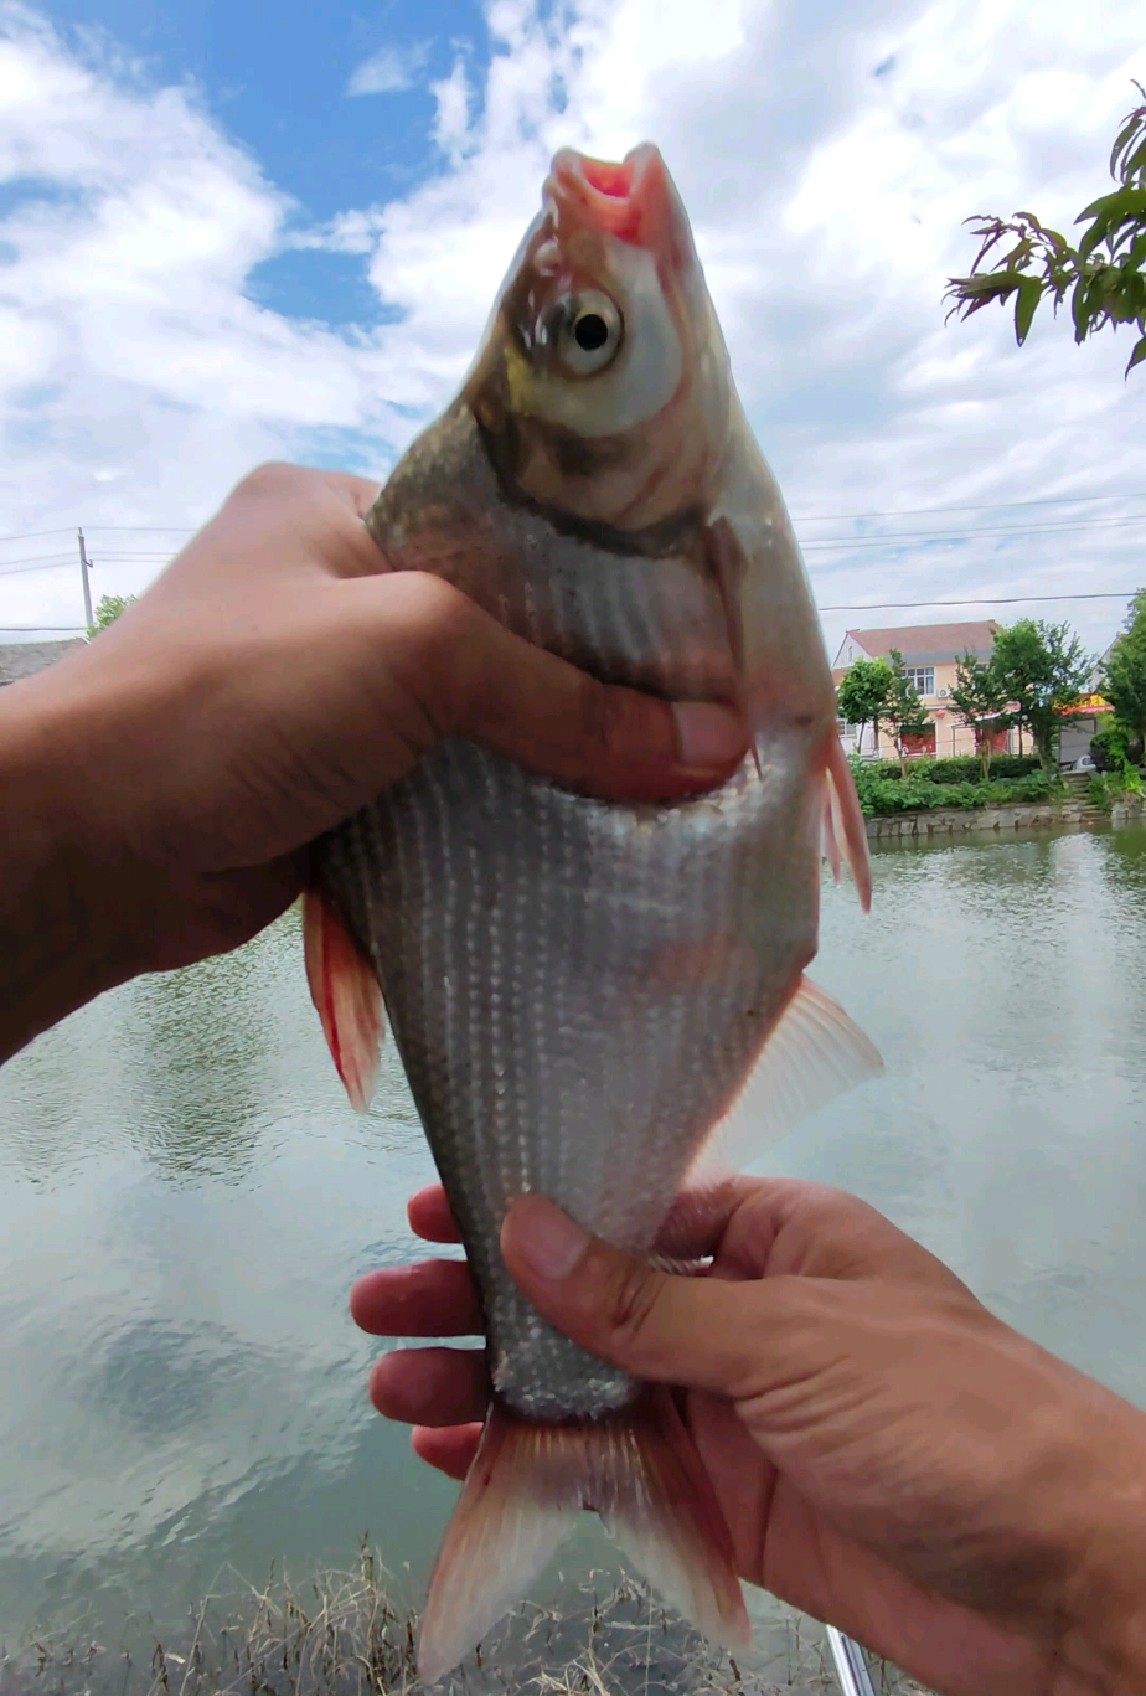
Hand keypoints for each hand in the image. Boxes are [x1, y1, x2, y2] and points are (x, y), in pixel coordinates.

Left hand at [0, 464, 743, 1057]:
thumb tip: (712, 749)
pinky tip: (594, 847)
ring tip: (677, 796)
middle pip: (507, 635)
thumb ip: (565, 697)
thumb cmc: (233, 700)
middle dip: (595, 689)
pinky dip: (509, 825)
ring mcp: (334, 700)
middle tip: (709, 728)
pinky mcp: (335, 792)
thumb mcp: (414, 653)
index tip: (708, 636)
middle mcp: (341, 595)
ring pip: (481, 727)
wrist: (90, 846)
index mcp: (347, 510)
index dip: (612, 583)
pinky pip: (449, 798)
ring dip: (557, 767)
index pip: (513, 529)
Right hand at [355, 1178, 1145, 1695]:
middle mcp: (748, 1321)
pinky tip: (464, 1462)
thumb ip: (650, 1303)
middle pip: (591, 1303)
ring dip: (494, 1391)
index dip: (532, 1213)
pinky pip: (619, 1477)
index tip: (434, 1214)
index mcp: (781, 1242)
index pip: (632, 1211)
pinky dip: (543, 1467)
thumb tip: (527, 1230)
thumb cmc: (951, 1419)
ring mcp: (735, 1418)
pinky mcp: (731, 1509)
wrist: (1060, 1581)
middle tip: (380, 1311)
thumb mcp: (792, 1339)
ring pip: (591, 1393)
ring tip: (394, 1394)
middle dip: (486, 1305)